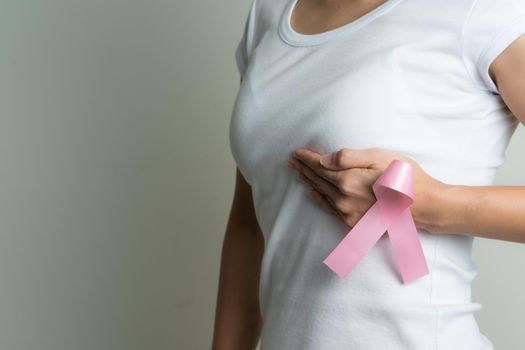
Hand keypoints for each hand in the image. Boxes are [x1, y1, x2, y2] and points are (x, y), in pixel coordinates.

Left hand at [287, 147, 446, 232]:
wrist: (424, 207)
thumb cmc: (405, 177)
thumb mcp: (378, 157)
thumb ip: (347, 157)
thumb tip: (323, 159)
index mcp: (346, 180)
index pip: (319, 166)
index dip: (307, 158)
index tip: (297, 153)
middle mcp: (342, 199)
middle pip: (317, 180)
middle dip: (304, 169)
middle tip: (292, 161)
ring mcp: (347, 214)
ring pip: (321, 194)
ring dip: (309, 182)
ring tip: (299, 173)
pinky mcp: (354, 224)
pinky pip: (329, 209)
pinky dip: (319, 198)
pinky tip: (313, 193)